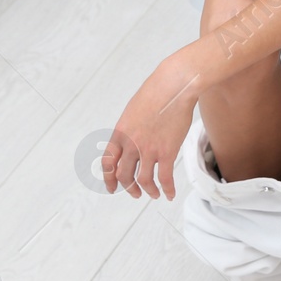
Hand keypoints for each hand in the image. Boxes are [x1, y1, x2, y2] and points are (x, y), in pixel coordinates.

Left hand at [103, 57, 201, 199]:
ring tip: (153, 194)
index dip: (109, 178)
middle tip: (135, 193)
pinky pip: (164, 177)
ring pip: (143, 180)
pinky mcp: (167, 151)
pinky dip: (167, 189)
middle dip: (129, 188)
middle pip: (124, 175)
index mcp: (120, 132)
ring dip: (148, 191)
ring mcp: (148, 148)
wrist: (173, 86)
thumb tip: (132, 140)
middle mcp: (131, 143)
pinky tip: (170, 194)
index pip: (108, 162)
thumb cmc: (156, 92)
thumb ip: (129, 129)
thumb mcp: (133, 110)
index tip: (112, 188)